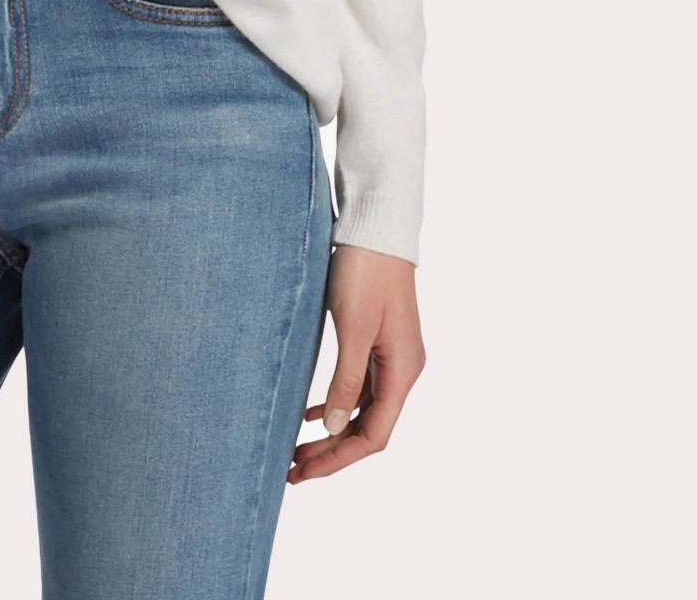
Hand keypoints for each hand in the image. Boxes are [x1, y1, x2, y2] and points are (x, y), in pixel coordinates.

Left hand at [287, 243, 425, 482]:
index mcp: (403, 371)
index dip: (340, 459)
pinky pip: (359, 385)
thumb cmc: (365, 271)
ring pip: (362, 408)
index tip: (304, 471)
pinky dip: (337, 403)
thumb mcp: (353, 327)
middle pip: (369, 427)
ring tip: (297, 449)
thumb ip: (346, 379)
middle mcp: (402, 369)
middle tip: (293, 470)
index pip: (374, 435)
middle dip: (333, 452)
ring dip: (333, 431)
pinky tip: (313, 413)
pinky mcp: (377, 340)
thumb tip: (335, 428)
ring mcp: (391, 355)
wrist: (376, 226)